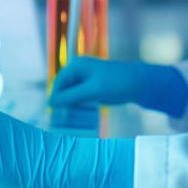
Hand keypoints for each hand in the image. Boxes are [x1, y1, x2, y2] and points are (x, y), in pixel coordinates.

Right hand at [48, 57, 187, 117]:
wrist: (137, 84)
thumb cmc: (115, 82)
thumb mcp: (92, 90)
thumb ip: (71, 96)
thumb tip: (50, 103)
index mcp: (77, 66)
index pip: (58, 82)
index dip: (55, 97)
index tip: (53, 113)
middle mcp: (78, 72)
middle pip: (63, 89)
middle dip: (61, 104)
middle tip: (61, 120)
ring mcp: (84, 81)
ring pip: (70, 96)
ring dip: (68, 107)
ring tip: (66, 121)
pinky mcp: (90, 90)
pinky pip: (78, 99)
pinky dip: (76, 108)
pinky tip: (75, 117)